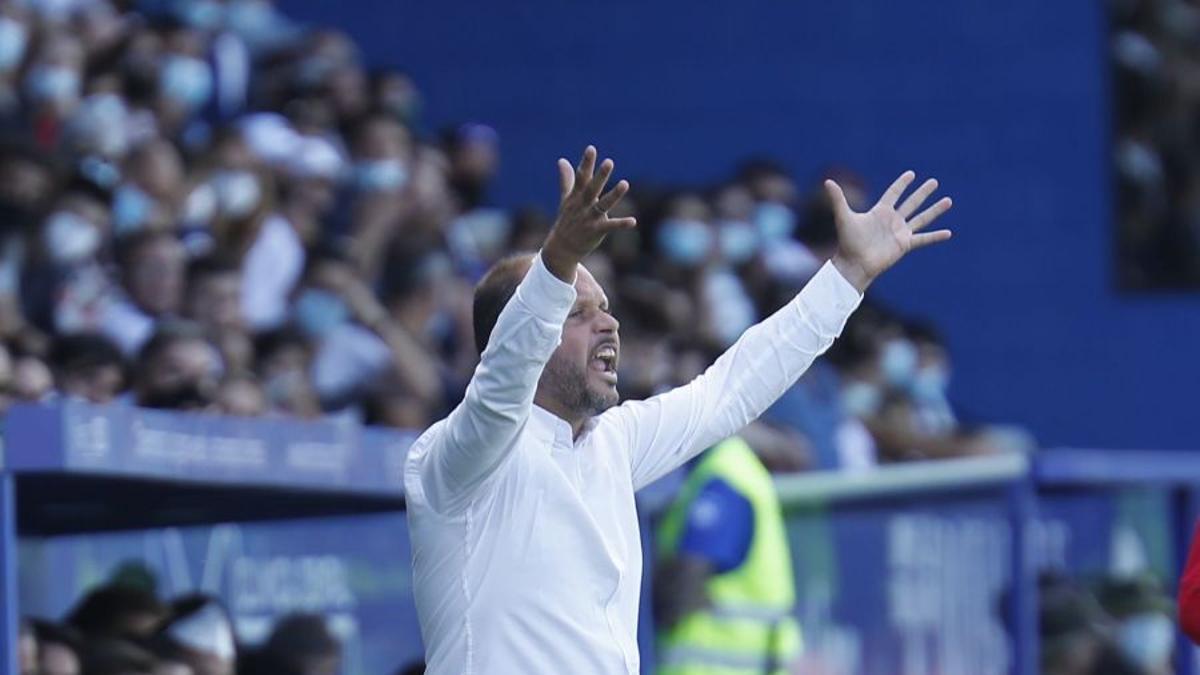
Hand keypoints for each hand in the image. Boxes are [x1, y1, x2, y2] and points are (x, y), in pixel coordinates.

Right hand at [542, 146, 636, 281]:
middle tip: (609, 162)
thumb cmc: (567, 220)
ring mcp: (589, 218)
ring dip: (614, 195)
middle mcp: (583, 205)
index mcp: (576, 196)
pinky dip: (621, 224)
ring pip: (603, 205)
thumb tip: (562, 160)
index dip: (586, 163)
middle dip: (600, 176)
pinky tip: (633, 221)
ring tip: (625, 183)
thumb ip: (567, 179)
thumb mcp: (566, 199)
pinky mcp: (596, 231)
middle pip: (592, 188)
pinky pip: (610, 227)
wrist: (562, 247)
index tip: (591, 149)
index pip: (581, 177)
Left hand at [827, 171, 952, 291]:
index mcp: (880, 212)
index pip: (893, 193)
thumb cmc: (848, 242)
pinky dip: (935, 236)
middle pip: (911, 202)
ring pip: (921, 218)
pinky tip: (948, 233)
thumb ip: (838, 199)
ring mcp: (900, 232)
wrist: (854, 264)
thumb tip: (827, 181)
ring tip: (948, 200)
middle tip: (934, 182)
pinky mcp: (904, 245)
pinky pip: (923, 239)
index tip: (912, 174)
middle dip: (922, 192)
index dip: (902, 184)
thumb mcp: (844, 217)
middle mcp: (892, 220)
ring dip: (935, 210)